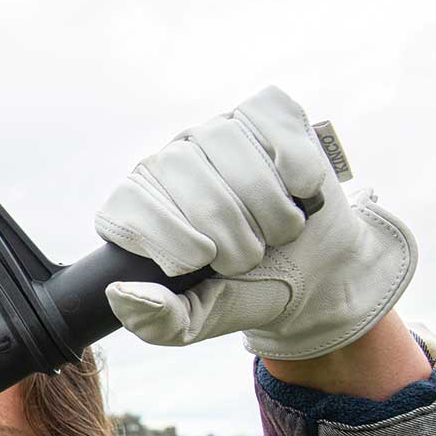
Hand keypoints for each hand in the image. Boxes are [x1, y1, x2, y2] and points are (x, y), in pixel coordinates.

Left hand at [93, 86, 416, 359]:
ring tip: (277, 232)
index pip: (129, 202)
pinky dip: (293, 160)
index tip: (202, 264)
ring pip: (223, 139)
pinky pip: (267, 117)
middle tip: (248, 257)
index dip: (169, 237)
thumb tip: (118, 293)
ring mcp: (214, 133)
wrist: (316, 277)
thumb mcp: (197, 321)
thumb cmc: (244, 292)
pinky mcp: (263, 115)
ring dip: (264, 201)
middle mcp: (169, 162)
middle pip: (180, 170)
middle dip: (226, 229)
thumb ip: (156, 320)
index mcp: (138, 208)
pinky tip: (301, 190)